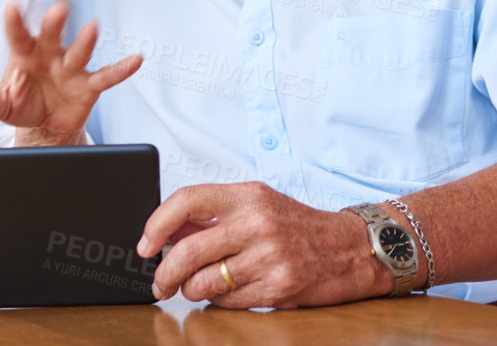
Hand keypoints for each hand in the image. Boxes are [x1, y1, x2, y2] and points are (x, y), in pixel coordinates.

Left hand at [0, 0, 141, 143]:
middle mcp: (50, 56)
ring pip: (79, 52)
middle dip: (55, 23)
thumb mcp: (5, 106)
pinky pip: (106, 76)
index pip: (18, 37)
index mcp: (25, 56)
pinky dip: (121, 70)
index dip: (14, 23)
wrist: (45, 123)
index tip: (12, 6)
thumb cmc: (22, 103)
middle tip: (59, 8)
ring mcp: (71, 68)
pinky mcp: (88, 85)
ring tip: (93, 27)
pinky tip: (136, 60)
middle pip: (52, 36)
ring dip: (85, 41)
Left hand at [137, 182, 385, 307]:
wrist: (352, 248)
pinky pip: (230, 301)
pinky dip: (218, 301)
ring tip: (192, 289)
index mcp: (246, 196)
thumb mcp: (257, 204)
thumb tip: (167, 233)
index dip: (156, 224)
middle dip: (164, 273)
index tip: (145, 244)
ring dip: (190, 290)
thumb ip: (213, 215)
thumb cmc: (298, 225)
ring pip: (205, 281)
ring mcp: (269, 256)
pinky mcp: (280, 287)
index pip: (186, 200)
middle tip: (158, 283)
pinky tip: (222, 295)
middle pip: (188, 250)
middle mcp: (256, 223)